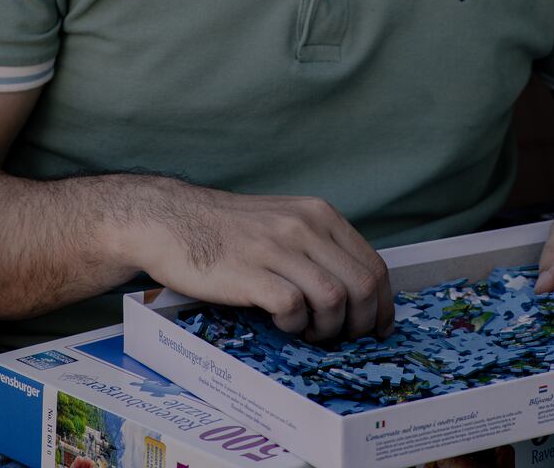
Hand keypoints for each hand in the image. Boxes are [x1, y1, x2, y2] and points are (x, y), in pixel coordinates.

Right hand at [124, 178, 392, 341]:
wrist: (171, 220)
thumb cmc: (227, 229)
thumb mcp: (283, 221)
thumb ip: (317, 245)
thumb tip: (355, 290)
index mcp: (318, 214)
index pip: (374, 265)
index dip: (382, 305)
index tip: (377, 327)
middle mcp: (304, 226)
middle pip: (364, 286)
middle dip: (361, 324)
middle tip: (341, 338)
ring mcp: (278, 248)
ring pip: (336, 299)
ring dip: (328, 329)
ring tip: (306, 331)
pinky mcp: (252, 273)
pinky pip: (295, 308)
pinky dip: (295, 326)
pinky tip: (280, 323)